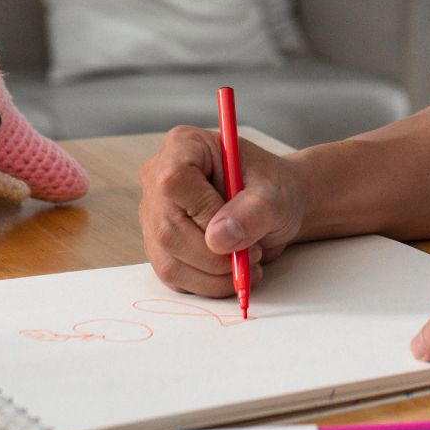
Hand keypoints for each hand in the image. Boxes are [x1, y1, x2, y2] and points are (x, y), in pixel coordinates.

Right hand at [136, 125, 304, 296]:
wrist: (273, 205)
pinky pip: (174, 278)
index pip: (174, 181)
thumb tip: (218, 239)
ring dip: (214, 275)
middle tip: (252, 253)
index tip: (235, 224)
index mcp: (183, 145)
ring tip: (247, 261)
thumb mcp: (275, 194)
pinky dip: (208, 284)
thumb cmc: (273, 188)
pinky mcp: (158, 247)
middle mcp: (157, 178)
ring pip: (169, 261)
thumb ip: (253, 211)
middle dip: (215, 255)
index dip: (204, 210)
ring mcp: (153, 215)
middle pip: (168, 229)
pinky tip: (231, 271)